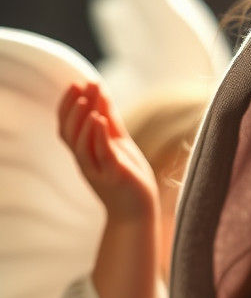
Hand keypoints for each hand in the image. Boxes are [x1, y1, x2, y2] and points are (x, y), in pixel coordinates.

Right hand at [57, 81, 158, 222]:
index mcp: (85, 154)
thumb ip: (111, 123)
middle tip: (81, 85)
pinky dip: (99, 136)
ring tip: (88, 99)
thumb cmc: (129, 178)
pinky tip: (100, 120)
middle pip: (69, 133)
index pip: (67, 126)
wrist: (138, 214)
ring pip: (81, 144)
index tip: (75, 83)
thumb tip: (102, 95)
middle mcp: (86, 162)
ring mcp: (98, 170)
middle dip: (74, 107)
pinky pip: (102, 154)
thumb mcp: (119, 145)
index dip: (68, 105)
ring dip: (83, 119)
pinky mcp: (114, 175)